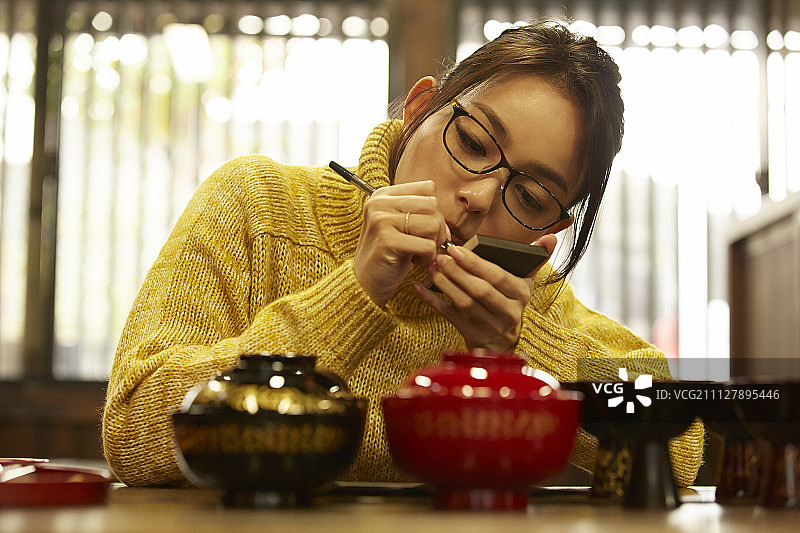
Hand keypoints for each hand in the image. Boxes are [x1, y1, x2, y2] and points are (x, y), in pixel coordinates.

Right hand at [353, 181, 449, 307]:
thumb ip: (420, 212)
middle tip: (425, 244)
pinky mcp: (387, 240)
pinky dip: (428, 258)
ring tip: (418, 253)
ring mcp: (381, 220)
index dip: (435, 210)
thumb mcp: (402, 226)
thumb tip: (444, 217)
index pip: (428, 188)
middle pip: (432, 204)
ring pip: (433, 224)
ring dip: (433, 244)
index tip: (426, 229)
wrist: (364, 283)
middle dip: (437, 228)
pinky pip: (427, 245)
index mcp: (384, 195)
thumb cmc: (388, 255)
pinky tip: (415, 261)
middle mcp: (380, 203)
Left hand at [413, 234, 556, 350]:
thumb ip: (536, 258)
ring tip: (431, 267)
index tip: (456, 249)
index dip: (477, 264)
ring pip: (464, 303)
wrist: (503, 340)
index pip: (499, 277)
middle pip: (480, 290)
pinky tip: (419, 287)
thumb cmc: (509, 302)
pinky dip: (432, 301)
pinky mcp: (472, 335)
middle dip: (458, 272)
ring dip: (445, 284)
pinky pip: (450, 316)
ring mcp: (490, 327)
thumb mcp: (525, 281)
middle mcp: (509, 313)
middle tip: (439, 256)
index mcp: (522, 294)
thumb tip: (552, 237)